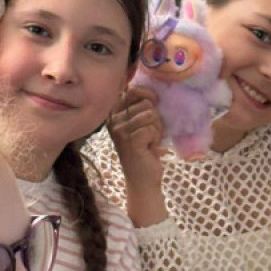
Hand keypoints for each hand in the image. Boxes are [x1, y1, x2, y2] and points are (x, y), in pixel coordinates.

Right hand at [107, 86, 169, 226]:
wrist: (143, 180)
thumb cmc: (146, 149)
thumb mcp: (143, 122)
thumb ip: (144, 105)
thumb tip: (151, 93)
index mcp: (114, 113)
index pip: (133, 91)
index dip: (148, 98)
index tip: (149, 116)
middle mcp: (114, 120)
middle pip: (146, 104)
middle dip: (155, 120)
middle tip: (149, 136)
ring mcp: (120, 130)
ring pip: (150, 115)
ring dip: (157, 130)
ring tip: (149, 142)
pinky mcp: (130, 141)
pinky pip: (152, 128)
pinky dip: (156, 138)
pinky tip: (150, 149)